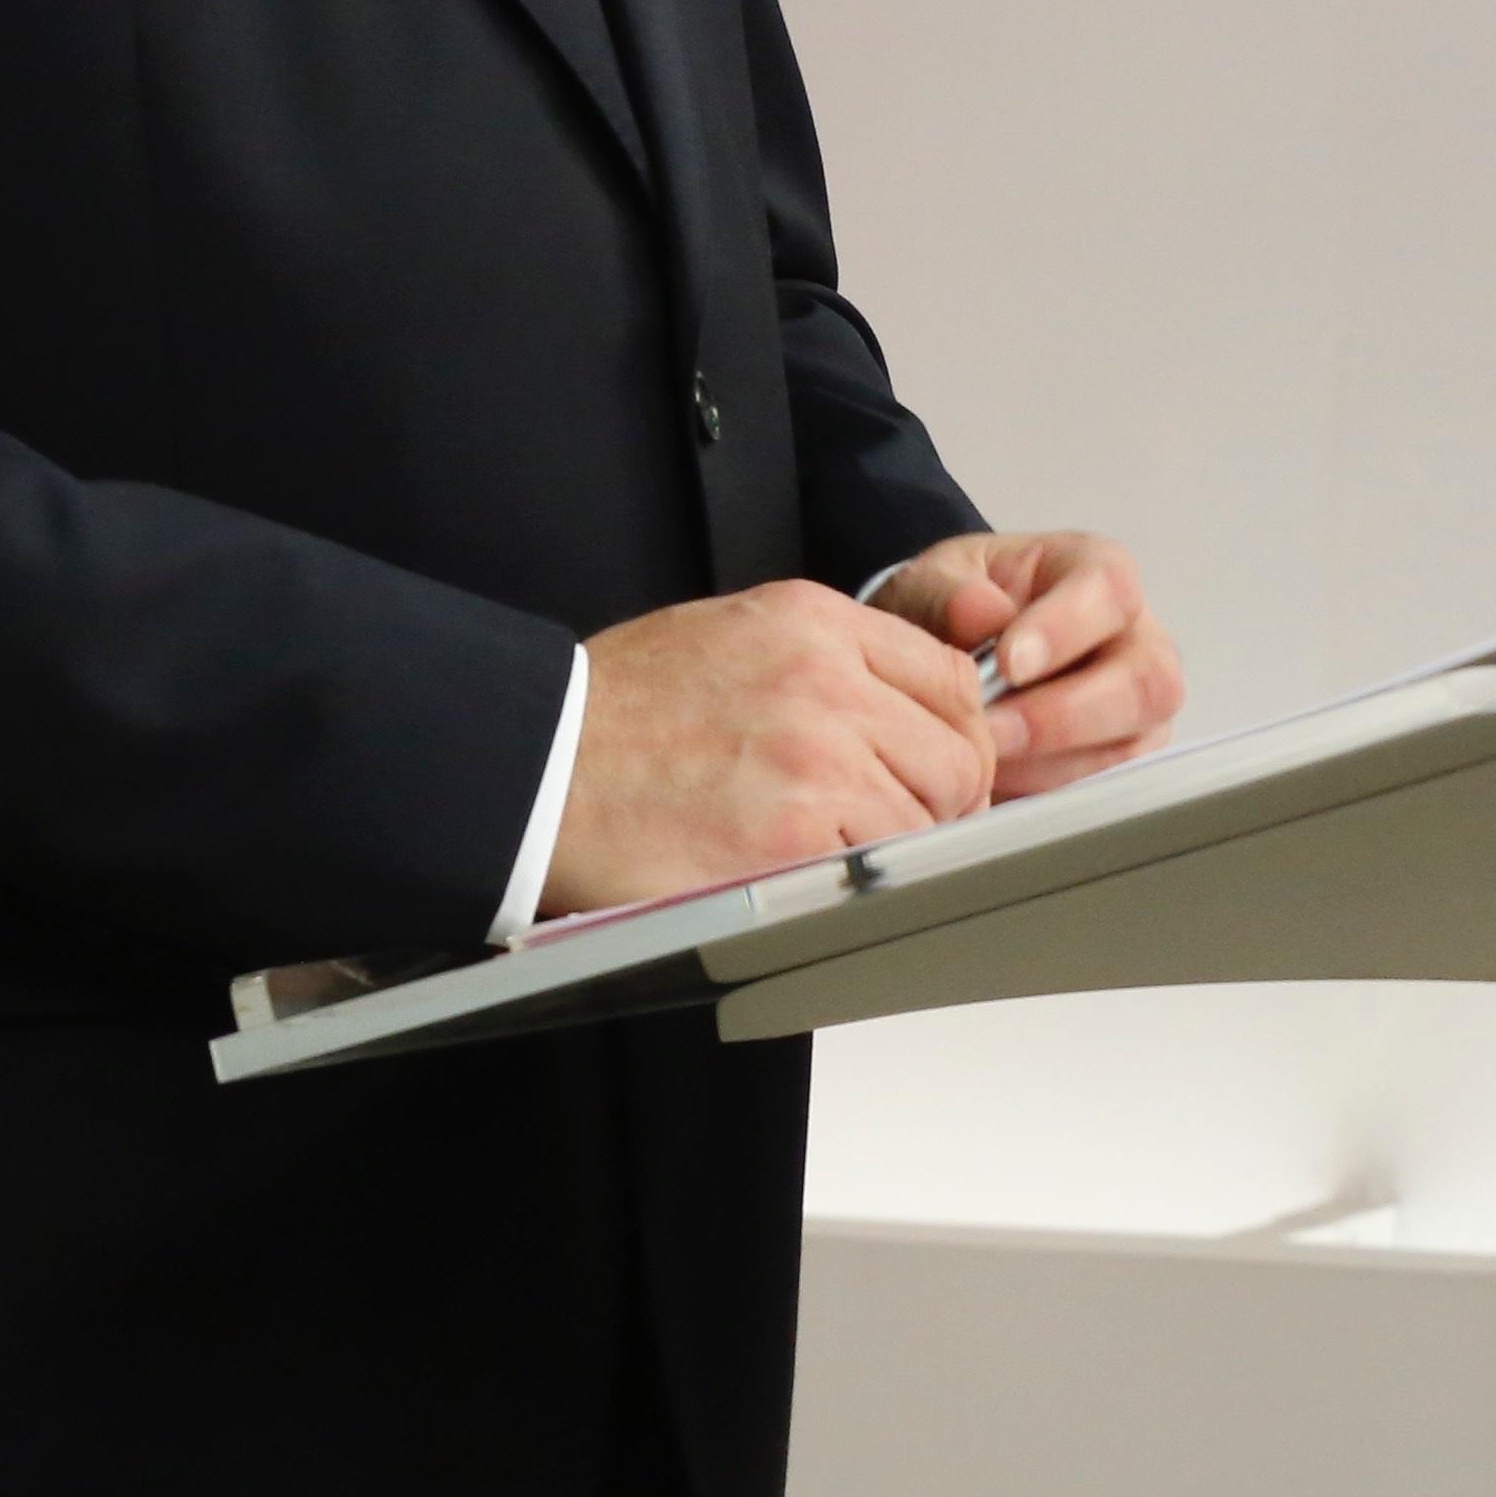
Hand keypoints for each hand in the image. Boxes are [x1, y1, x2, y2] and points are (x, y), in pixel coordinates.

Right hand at [542, 580, 995, 915]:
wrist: (538, 766)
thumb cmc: (616, 711)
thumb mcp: (727, 635)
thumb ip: (824, 660)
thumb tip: (901, 713)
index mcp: (810, 620)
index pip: (950, 678)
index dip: (950, 733)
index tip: (927, 765)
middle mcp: (825, 679)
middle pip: (957, 754)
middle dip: (935, 797)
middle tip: (882, 819)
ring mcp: (817, 757)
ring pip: (928, 817)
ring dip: (890, 840)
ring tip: (819, 839)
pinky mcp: (796, 835)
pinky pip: (880, 867)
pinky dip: (849, 875)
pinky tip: (792, 861)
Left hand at [863, 528, 1184, 798]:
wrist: (946, 650)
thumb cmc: (950, 607)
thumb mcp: (931, 583)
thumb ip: (947, 594)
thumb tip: (982, 613)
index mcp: (1096, 572)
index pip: (1109, 590)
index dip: (1065, 628)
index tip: (1008, 662)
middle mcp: (1137, 638)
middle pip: (1145, 682)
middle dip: (1063, 716)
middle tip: (992, 729)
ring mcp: (1139, 705)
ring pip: (1131, 745)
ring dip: (1052, 762)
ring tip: (984, 761)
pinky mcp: (1125, 758)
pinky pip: (1107, 786)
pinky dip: (1050, 791)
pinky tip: (1001, 785)